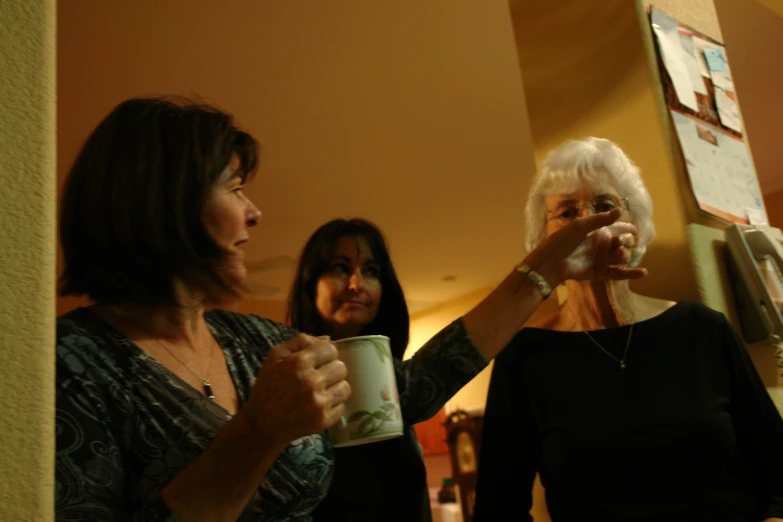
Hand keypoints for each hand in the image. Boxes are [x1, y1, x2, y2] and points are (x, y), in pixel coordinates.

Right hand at [239, 334, 350, 449]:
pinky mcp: (323, 421)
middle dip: (331, 371)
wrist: (261, 424)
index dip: (325, 355)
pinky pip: (341, 406)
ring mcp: (318, 403)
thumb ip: (301, 341)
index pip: (331, 349)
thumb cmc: (268, 387)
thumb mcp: (275, 356)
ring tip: (320, 392)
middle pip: (341, 367)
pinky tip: (318, 406)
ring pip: (345, 387)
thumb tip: (328, 339)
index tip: (317, 363)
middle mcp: (311, 382)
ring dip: (334, 388)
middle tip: (318, 378)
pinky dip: (332, 406)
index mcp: (299, 362)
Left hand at [525, 209, 647, 285]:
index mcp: (597, 232)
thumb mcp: (580, 227)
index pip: (617, 228)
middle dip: (625, 241)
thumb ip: (600, 220)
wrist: (551, 262)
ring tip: (618, 252)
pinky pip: (619, 274)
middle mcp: (601, 246)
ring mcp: (601, 260)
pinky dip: (631, 274)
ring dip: (623, 255)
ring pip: (622, 257)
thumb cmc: (562, 241)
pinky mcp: (600, 273)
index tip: (635, 229)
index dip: (627, 228)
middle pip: (623, 243)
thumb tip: (620, 210)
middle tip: (619, 241)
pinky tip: (643, 272)